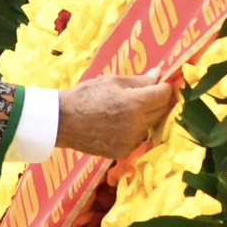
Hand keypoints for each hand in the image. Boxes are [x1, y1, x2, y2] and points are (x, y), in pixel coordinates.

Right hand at [57, 72, 180, 159]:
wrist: (61, 122)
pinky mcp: (123, 152)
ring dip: (148, 116)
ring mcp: (130, 141)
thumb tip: (158, 74)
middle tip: (149, 93)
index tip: (161, 83)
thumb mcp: (111, 81)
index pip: (164, 95)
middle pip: (161, 112)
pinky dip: (135, 130)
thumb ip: (139, 81)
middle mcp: (136, 125)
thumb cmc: (84, 96)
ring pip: (151, 126)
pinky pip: (138, 138)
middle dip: (158, 101)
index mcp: (135, 104)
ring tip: (131, 108)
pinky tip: (121, 123)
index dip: (165, 87)